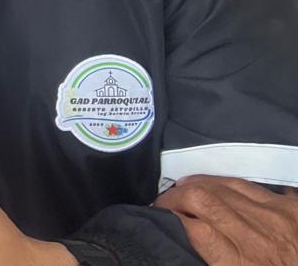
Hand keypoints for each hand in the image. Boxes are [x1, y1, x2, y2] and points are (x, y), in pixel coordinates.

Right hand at [154, 175, 297, 265]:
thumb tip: (190, 238)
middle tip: (162, 204)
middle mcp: (258, 237)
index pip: (193, 229)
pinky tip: (217, 185)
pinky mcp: (294, 207)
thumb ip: (215, 259)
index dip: (169, 218)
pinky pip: (252, 184)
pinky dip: (229, 183)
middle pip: (203, 200)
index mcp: (242, 265)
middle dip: (175, 198)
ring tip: (183, 190)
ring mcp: (278, 217)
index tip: (157, 220)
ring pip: (225, 186)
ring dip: (197, 185)